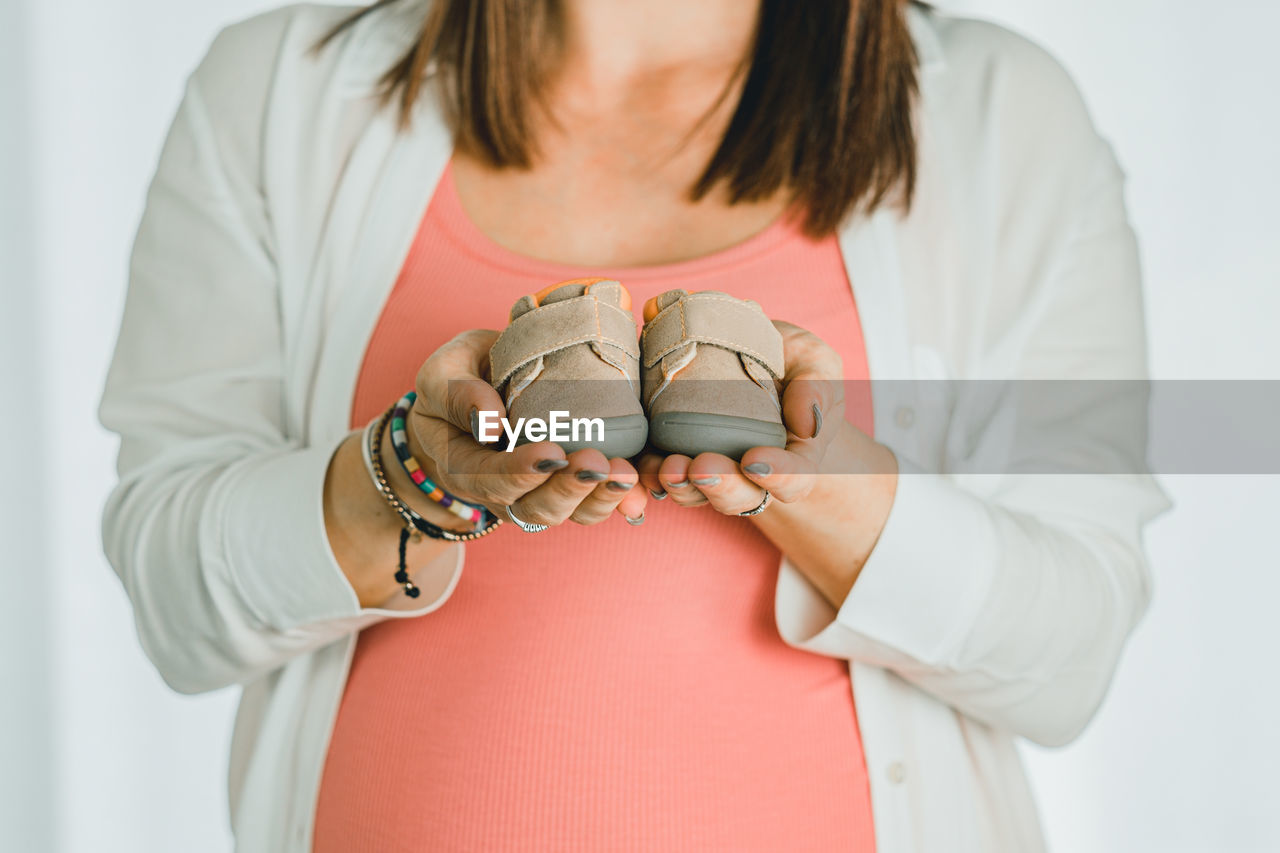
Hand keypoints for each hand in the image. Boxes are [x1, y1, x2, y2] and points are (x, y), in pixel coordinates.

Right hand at [407, 330, 647, 527]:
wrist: (474, 390)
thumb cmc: (456, 377)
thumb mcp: (442, 373)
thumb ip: (458, 393)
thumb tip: (490, 422)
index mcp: (463, 466)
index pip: (489, 479)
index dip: (521, 472)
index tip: (551, 453)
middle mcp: (500, 491)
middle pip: (533, 508)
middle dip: (568, 488)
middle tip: (596, 462)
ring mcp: (536, 493)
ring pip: (568, 513)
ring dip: (599, 498)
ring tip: (626, 474)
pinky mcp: (566, 484)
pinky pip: (592, 502)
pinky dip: (619, 498)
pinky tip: (642, 486)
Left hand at [637, 320, 844, 513]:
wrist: (748, 353)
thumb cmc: (792, 361)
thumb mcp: (815, 362)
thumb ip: (817, 387)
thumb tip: (806, 426)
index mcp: (797, 457)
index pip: (796, 480)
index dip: (778, 478)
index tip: (755, 460)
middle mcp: (754, 474)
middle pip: (742, 497)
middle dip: (721, 487)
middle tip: (703, 467)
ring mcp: (715, 470)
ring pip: (698, 495)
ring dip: (681, 487)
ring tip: (667, 467)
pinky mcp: (680, 457)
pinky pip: (663, 479)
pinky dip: (651, 477)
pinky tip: (642, 464)